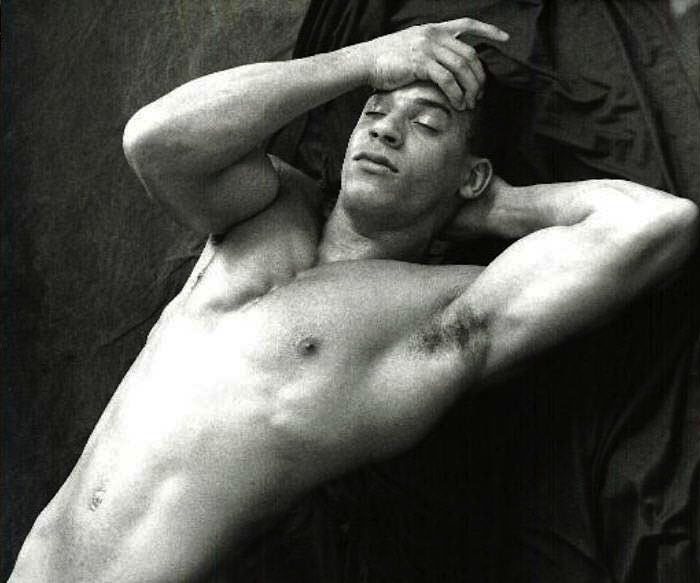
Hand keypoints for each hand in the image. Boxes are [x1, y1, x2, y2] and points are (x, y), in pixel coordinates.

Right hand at [356, 18, 508, 109]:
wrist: (365, 61)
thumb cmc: (386, 60)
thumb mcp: (412, 48)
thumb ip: (432, 53)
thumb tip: (449, 70)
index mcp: (434, 29)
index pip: (467, 24)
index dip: (488, 30)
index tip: (505, 38)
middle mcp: (433, 35)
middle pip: (469, 54)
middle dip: (479, 77)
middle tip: (479, 95)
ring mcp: (427, 48)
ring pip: (461, 68)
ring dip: (469, 88)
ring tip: (469, 103)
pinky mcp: (420, 63)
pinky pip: (447, 80)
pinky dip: (456, 93)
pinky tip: (457, 104)